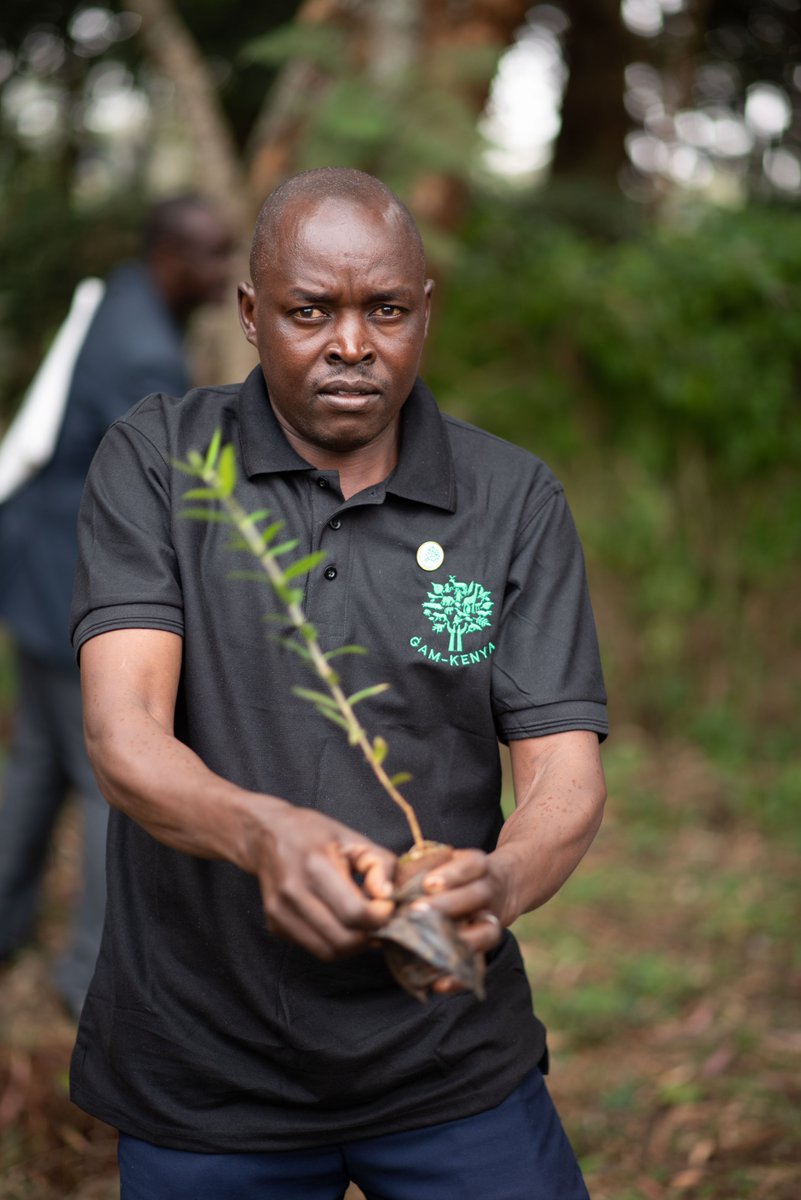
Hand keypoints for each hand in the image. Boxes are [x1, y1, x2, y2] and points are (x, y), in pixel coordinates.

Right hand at [245, 802, 396, 961]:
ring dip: (354, 945)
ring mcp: (280, 913)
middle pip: (344, 940)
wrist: (266, 836)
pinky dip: (335, 943)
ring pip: (330, 952)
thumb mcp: (353, 838)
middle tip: (380, 920)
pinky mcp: (275, 925)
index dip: (380, 917)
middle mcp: (293, 893)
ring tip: (363, 925)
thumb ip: (380, 864)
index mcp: (315, 866)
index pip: (355, 913)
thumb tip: (388, 897)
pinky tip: (340, 923)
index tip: (388, 905)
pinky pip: (314, 948)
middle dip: (371, 936)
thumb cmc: (313, 834)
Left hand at [412, 849, 508, 994]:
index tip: (428, 884)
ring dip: (460, 941)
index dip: (452, 875)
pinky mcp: (486, 948)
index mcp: (478, 865)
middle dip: (448, 905)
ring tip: (431, 947)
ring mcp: (491, 920)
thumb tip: (385, 882)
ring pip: (488, 932)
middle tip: (416, 913)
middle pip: (478, 896)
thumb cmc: (455, 873)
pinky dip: (459, 977)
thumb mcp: (446, 860)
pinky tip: (437, 983)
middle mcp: (489, 891)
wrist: (499, 886)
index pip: (472, 865)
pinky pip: (480, 964)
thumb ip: (421, 867)